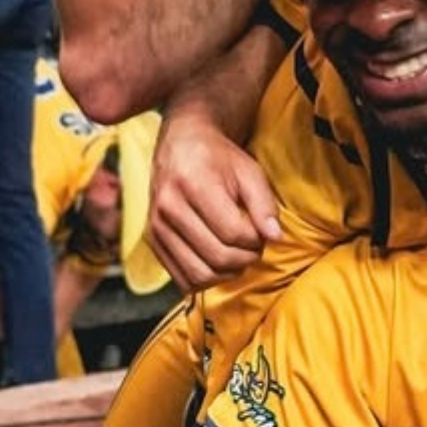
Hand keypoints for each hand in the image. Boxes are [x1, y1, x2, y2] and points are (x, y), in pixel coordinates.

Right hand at [148, 110, 281, 290]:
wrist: (181, 146)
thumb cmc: (218, 158)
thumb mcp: (249, 171)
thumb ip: (264, 204)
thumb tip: (275, 237)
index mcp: (193, 184)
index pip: (232, 232)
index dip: (256, 240)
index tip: (262, 232)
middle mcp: (168, 207)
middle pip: (217, 256)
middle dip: (246, 258)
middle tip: (255, 246)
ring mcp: (156, 226)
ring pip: (198, 274)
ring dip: (228, 273)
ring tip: (239, 255)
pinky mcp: (152, 241)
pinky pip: (181, 278)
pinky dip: (206, 280)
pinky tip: (220, 264)